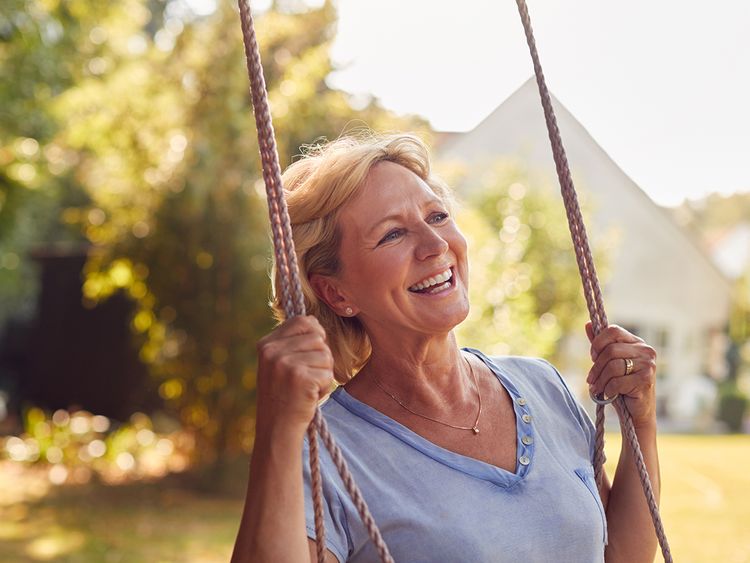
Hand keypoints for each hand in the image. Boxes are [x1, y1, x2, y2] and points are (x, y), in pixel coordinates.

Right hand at [255, 315, 334, 434]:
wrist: (276, 430)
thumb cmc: (284, 397)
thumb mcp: (279, 365)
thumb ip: (293, 343)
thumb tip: (316, 323)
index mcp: (266, 344)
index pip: (303, 320)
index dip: (316, 334)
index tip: (310, 355)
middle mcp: (273, 351)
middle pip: (318, 338)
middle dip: (321, 358)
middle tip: (307, 378)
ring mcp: (285, 363)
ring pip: (326, 355)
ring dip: (323, 374)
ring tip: (307, 388)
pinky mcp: (300, 377)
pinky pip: (328, 373)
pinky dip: (324, 388)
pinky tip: (309, 397)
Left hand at [585, 323, 656, 427]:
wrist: (637, 413)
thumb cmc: (622, 386)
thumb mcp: (609, 363)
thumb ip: (601, 345)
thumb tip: (588, 325)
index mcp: (637, 342)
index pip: (613, 331)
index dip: (598, 343)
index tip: (593, 357)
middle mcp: (646, 350)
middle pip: (610, 350)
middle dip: (596, 367)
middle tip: (591, 379)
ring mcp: (648, 365)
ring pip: (613, 366)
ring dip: (600, 380)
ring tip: (596, 388)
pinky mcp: (646, 380)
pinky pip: (617, 381)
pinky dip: (608, 389)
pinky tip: (607, 394)